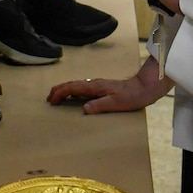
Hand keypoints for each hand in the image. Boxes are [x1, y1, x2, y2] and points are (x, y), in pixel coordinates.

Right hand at [47, 57, 171, 113]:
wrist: (144, 88)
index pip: (72, 88)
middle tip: (49, 99)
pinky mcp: (102, 88)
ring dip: (65, 90)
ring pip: (76, 85)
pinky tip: (74, 96)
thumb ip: (99, 105)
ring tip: (57, 97)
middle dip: (58, 90)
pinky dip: (73, 91)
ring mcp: (98, 85)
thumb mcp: (116, 103)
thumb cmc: (131, 97)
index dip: (60, 93)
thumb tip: (84, 109)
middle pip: (72, 84)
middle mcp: (94, 84)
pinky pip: (82, 88)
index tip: (52, 101)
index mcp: (95, 87)